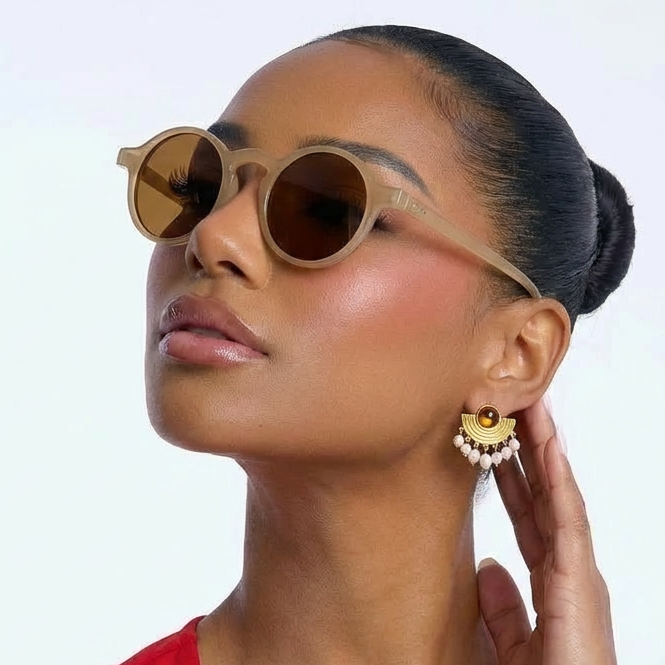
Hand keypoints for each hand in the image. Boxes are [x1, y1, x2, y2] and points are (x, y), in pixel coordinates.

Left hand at [476, 398, 616, 664]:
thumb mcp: (508, 642)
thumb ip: (501, 605)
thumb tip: (487, 564)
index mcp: (550, 579)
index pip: (527, 513)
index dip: (512, 474)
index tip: (496, 438)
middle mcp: (566, 568)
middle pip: (543, 495)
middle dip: (527, 449)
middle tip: (513, 405)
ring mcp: (577, 571)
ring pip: (558, 494)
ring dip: (545, 448)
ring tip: (532, 406)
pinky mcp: (581, 581)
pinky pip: (568, 519)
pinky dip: (559, 480)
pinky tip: (549, 447)